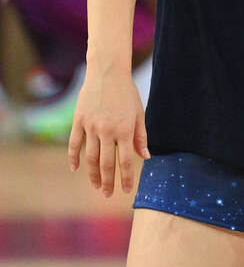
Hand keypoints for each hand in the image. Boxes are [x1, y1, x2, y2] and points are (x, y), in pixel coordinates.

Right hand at [68, 68, 149, 196]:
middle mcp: (107, 130)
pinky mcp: (79, 120)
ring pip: (90, 157)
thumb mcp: (139, 113)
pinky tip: (76, 169)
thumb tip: (145, 157)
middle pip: (106, 164)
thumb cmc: (126, 93)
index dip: (126, 178)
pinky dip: (74, 158)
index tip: (126, 190)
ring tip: (96, 185)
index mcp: (125, 129)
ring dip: (92, 174)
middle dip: (108, 182)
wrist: (108, 72)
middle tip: (108, 194)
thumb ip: (141, 136)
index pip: (126, 161)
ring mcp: (91, 126)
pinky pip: (74, 144)